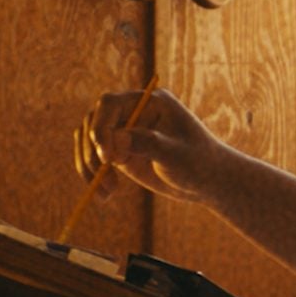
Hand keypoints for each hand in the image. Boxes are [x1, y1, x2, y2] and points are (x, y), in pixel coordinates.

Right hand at [81, 87, 228, 204]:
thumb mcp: (175, 154)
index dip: (101, 127)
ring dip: (89, 164)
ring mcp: (124, 131)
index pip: (110, 104)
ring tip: (107, 190)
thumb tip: (116, 140)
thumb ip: (147, 143)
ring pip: (87, 139)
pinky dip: (92, 174)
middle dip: (93, 150)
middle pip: (93, 121)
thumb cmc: (199, 162)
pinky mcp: (120, 152)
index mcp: (149, 101)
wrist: (209, 180)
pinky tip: (105, 195)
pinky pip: (93, 158)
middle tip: (106, 177)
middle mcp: (132, 111)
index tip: (107, 156)